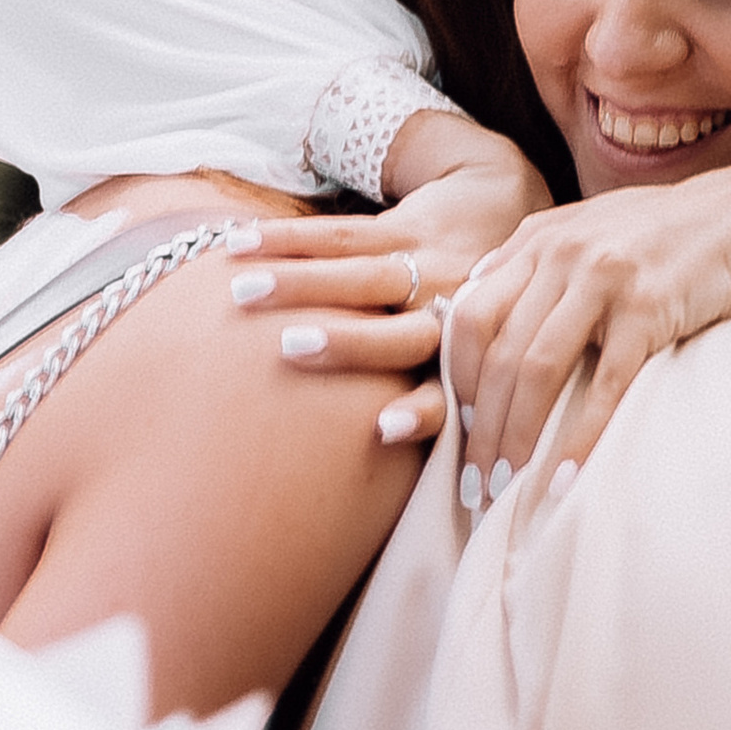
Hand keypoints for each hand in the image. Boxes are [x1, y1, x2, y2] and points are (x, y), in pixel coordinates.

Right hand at [227, 117, 550, 443]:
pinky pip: (338, 232)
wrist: (497, 209)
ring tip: (243, 291)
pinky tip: (234, 244)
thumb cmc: (480, 319)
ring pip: (360, 271)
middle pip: (398, 327)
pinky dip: (286, 239)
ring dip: (299, 280)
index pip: (450, 391)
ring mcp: (423, 262)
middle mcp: (452, 310)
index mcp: (474, 360)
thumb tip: (462, 520)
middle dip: (346, 339)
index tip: (385, 429)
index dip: (422, 412)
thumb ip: (457, 422)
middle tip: (292, 348)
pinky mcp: (393, 225)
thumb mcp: (484, 367)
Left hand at [448, 139, 730, 481]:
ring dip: (516, 438)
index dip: (457, 382)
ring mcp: (603, 281)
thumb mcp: (587, 226)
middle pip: (496, 354)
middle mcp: (560, 256)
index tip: (460, 430)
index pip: (470, 318)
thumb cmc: (667, 230)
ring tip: (508, 489)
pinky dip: (580, 437)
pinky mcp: (648, 309)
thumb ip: (532, 257)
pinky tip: (566, 478)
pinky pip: (604, 386)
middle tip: (475, 483)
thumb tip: (474, 297)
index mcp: (538, 240)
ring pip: (536, 371)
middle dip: (480, 428)